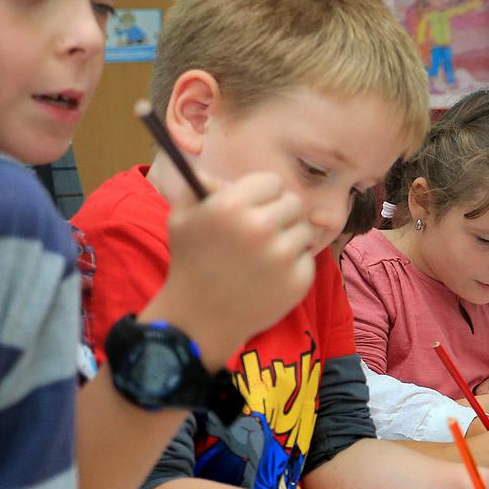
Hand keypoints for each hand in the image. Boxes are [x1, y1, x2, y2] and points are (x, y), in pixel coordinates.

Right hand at [145, 171, 315, 362]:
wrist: (200, 318)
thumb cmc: (191, 262)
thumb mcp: (182, 217)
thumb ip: (199, 185)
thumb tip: (220, 170)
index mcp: (231, 206)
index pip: (271, 182)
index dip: (262, 194)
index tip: (254, 207)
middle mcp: (259, 227)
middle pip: (293, 203)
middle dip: (279, 214)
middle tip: (262, 231)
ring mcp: (282, 256)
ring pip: (304, 229)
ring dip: (288, 238)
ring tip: (263, 255)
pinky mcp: (299, 280)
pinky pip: (307, 258)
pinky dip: (293, 265)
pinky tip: (269, 276)